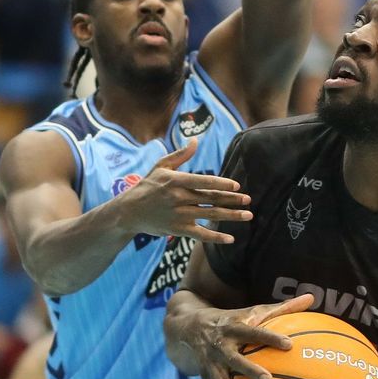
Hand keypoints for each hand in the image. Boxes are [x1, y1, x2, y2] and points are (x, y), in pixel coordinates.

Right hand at [114, 137, 254, 244]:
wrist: (129, 211)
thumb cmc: (147, 186)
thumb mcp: (161, 166)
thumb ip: (180, 155)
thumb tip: (195, 140)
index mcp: (176, 181)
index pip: (203, 182)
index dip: (221, 184)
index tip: (237, 186)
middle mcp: (179, 198)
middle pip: (211, 199)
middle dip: (232, 200)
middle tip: (248, 200)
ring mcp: (179, 215)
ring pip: (210, 215)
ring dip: (231, 216)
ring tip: (248, 215)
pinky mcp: (178, 229)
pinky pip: (201, 234)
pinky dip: (216, 237)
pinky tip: (231, 238)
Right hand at [181, 293, 312, 378]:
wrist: (190, 326)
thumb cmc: (233, 319)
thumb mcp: (254, 310)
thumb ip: (283, 308)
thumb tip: (312, 297)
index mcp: (234, 328)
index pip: (255, 332)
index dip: (271, 337)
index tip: (289, 345)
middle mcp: (220, 347)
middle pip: (235, 359)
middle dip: (249, 370)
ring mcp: (210, 364)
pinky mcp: (204, 378)